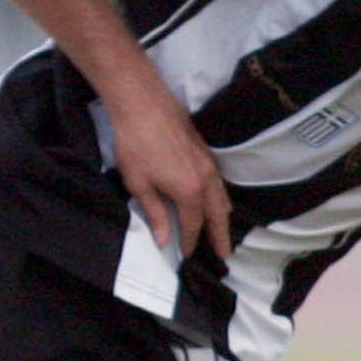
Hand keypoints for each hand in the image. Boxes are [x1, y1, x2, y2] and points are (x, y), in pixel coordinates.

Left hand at [110, 93, 233, 263]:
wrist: (143, 104)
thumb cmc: (135, 145)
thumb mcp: (139, 185)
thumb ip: (156, 214)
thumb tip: (164, 240)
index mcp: (190, 192)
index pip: (193, 225)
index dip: (189, 242)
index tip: (186, 256)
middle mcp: (206, 180)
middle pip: (217, 214)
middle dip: (219, 235)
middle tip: (225, 255)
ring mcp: (209, 164)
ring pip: (222, 197)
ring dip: (223, 217)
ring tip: (223, 231)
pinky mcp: (205, 151)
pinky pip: (219, 182)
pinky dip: (221, 197)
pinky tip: (216, 200)